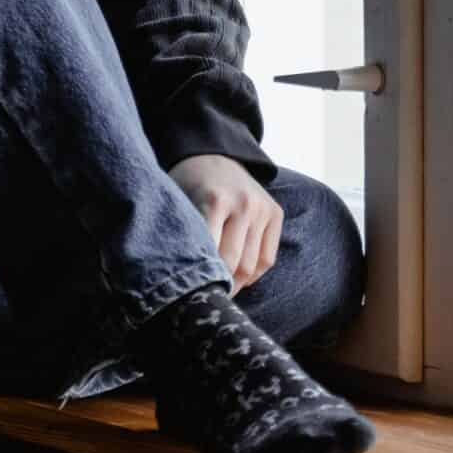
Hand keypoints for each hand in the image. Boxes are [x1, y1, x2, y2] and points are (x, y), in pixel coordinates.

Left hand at [168, 154, 280, 294]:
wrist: (211, 155)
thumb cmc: (187, 186)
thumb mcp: (177, 204)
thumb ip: (183, 238)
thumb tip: (181, 282)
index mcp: (214, 201)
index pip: (213, 256)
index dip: (203, 282)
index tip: (193, 296)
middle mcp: (243, 204)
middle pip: (234, 264)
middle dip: (220, 286)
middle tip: (206, 298)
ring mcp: (261, 208)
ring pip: (253, 265)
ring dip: (237, 283)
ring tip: (221, 291)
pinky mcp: (275, 212)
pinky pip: (268, 258)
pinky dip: (254, 273)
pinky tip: (239, 277)